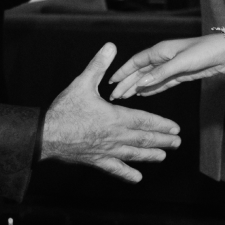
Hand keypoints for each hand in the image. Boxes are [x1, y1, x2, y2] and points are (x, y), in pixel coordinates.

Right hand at [42, 43, 181, 181]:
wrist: (46, 134)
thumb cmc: (65, 109)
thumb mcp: (82, 83)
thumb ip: (98, 65)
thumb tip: (110, 46)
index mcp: (115, 117)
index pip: (144, 120)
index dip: (161, 124)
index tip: (175, 127)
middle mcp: (115, 136)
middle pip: (144, 139)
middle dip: (162, 140)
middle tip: (177, 142)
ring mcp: (107, 150)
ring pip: (134, 154)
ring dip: (150, 155)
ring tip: (163, 156)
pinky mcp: (96, 160)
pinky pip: (115, 168)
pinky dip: (127, 174)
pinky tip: (137, 178)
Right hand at [109, 33, 224, 98]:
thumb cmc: (204, 52)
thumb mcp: (181, 63)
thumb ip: (160, 74)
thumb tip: (140, 83)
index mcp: (160, 51)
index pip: (135, 62)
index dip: (122, 72)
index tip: (110, 82)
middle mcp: (162, 58)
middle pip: (139, 72)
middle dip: (126, 84)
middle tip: (114, 97)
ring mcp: (170, 67)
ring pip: (149, 79)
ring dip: (136, 88)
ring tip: (124, 98)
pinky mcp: (179, 75)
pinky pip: (161, 83)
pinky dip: (151, 90)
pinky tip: (143, 95)